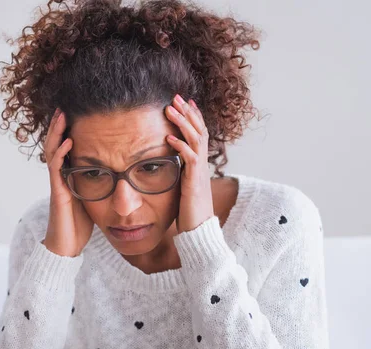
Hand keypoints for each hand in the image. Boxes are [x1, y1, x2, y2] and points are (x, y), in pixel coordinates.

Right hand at [42, 108, 94, 256]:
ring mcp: (57, 183)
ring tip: (61, 116)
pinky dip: (61, 153)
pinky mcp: (58, 192)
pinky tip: (68, 142)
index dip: (66, 131)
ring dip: (56, 133)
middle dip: (58, 126)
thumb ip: (98, 185)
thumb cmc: (79, 225)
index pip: (65, 148)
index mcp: (68, 176)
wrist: (67, 246)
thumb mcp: (92, 199)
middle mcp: (60, 176)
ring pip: (52, 152)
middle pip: (55, 144)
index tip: (72, 114)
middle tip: (63, 107)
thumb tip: (117, 175)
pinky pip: (57, 169)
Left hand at [165, 94, 214, 233]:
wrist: (199, 230)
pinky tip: (169, 138)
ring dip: (182, 122)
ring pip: (195, 139)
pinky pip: (190, 159)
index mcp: (199, 164)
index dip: (193, 117)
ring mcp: (200, 172)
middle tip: (177, 96)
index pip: (198, 134)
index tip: (184, 102)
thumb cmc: (189, 211)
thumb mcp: (183, 186)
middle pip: (199, 130)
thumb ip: (179, 172)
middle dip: (188, 112)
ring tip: (170, 108)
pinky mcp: (194, 181)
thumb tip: (169, 164)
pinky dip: (180, 146)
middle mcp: (202, 164)